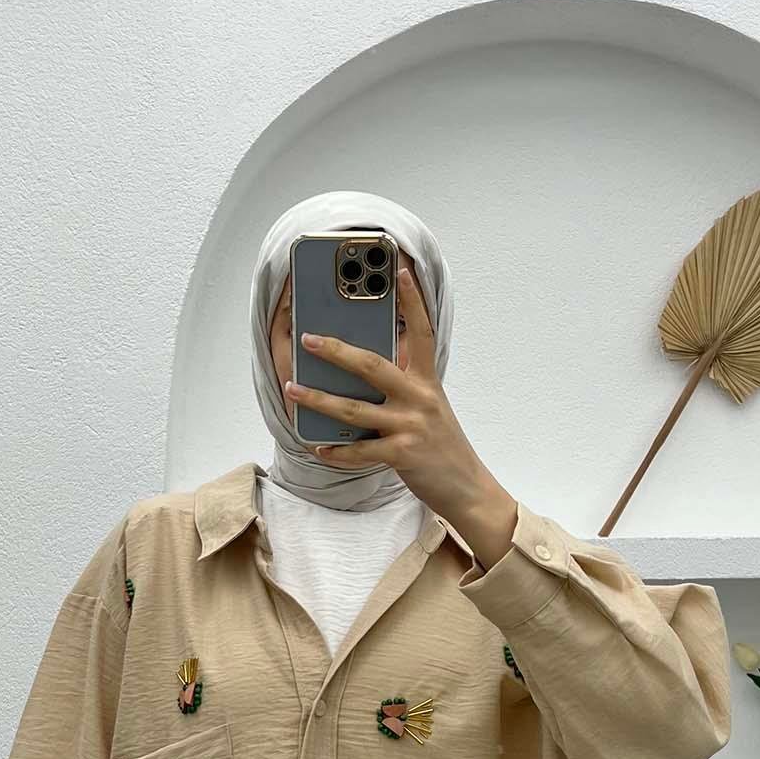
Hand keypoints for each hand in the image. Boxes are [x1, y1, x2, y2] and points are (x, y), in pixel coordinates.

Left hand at [284, 268, 515, 559]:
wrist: (467, 487)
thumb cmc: (441, 445)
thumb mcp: (429, 407)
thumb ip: (403, 386)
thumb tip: (361, 369)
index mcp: (428, 381)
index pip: (421, 332)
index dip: (412, 300)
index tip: (399, 270)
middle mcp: (420, 398)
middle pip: (372, 366)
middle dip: (336, 350)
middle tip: (308, 338)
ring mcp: (411, 426)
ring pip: (355, 409)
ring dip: (318, 400)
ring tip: (292, 389)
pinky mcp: (403, 455)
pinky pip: (360, 451)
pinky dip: (336, 451)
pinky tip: (318, 448)